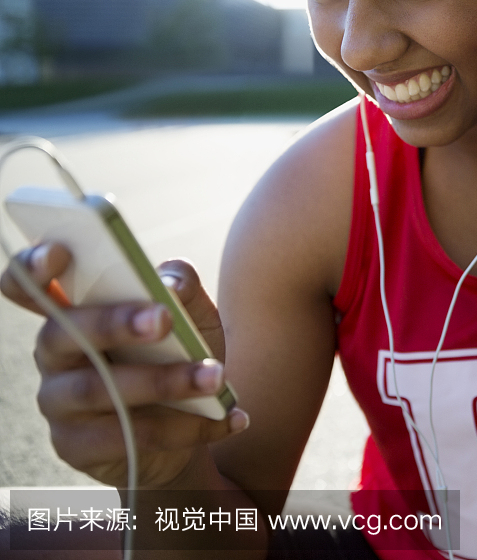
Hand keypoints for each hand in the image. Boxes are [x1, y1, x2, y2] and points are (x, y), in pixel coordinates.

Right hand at [0, 243, 247, 488]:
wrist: (196, 422)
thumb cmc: (183, 353)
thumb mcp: (194, 315)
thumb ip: (183, 287)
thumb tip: (168, 283)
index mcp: (75, 309)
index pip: (29, 283)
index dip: (33, 267)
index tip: (60, 252)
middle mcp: (55, 351)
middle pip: (63, 332)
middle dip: (114, 323)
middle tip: (163, 319)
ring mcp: (59, 401)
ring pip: (98, 389)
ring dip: (163, 382)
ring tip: (215, 378)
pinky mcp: (77, 446)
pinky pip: (126, 436)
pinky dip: (184, 428)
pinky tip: (226, 419)